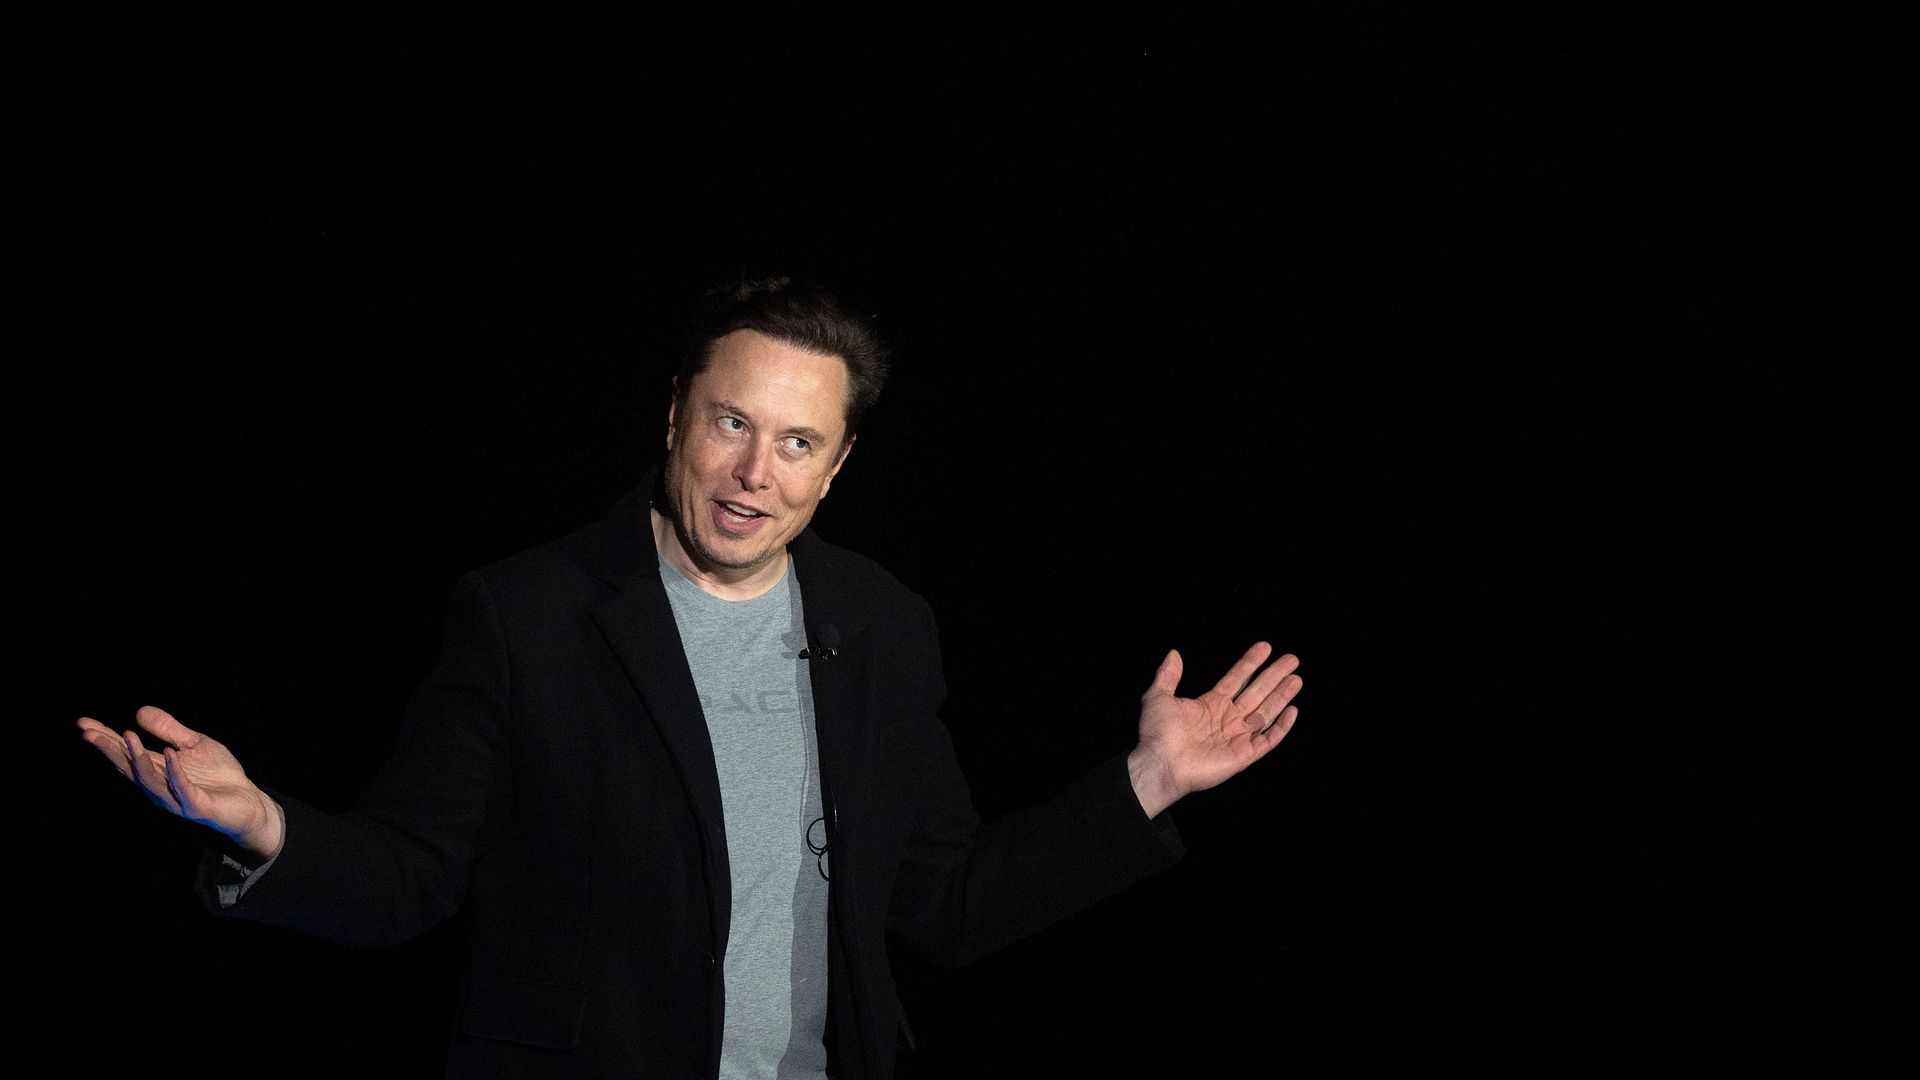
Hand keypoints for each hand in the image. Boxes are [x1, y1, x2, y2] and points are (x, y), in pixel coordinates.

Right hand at [77, 706, 284, 857]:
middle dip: (110, 750)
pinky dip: (175, 772)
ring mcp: (176, 798)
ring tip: (127, 736)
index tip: (84, 724)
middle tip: (89, 733)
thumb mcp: (194, 744)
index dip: (106, 740)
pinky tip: (170, 753)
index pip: (126, 755)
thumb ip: (169, 730)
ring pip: (150, 780)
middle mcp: (161, 786)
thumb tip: (138, 711)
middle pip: (129, 768)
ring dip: (137, 758)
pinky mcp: (197, 806)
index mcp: (158, 770)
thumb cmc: (218, 775)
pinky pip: (182, 788)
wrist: (248, 801)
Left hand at [1127, 643, 1301, 817]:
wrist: (1160, 764)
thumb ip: (1167, 675)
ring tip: (1296, 679)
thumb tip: (1173, 653)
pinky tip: (1292, 711)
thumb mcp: (1158, 697)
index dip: (1251, 662)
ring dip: (1282, 695)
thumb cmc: (1156, 735)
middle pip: (1257, 692)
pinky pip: (1268, 739)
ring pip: (1266, 712)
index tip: (1265, 647)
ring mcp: (1236, 737)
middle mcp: (1227, 719)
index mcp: (1211, 704)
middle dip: (1274, 675)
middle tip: (1292, 659)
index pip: (1237, 678)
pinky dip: (1281, 727)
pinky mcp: (1243, 755)